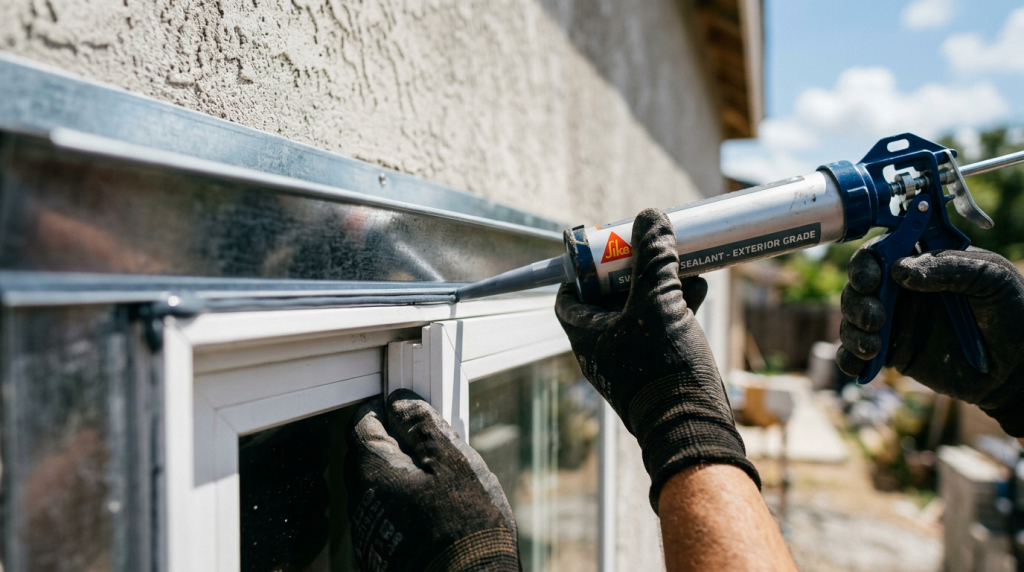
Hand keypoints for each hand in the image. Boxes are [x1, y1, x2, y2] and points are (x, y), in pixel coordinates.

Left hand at [345, 389, 519, 571]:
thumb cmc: (466, 528)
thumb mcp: (454, 463)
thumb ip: (423, 427)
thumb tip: (401, 404)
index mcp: (373, 475)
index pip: (362, 426)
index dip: (383, 411)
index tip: (405, 409)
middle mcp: (361, 505)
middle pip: (367, 458)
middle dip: (394, 445)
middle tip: (431, 446)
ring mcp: (369, 535)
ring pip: (378, 490)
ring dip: (402, 479)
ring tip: (442, 484)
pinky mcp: (381, 556)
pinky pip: (386, 518)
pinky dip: (405, 507)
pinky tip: (437, 515)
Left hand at [555, 208, 757, 511]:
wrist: (694, 427)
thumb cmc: (663, 367)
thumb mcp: (658, 303)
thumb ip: (654, 259)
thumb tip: (650, 218)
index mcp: (586, 336)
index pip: (567, 296)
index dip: (582, 268)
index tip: (604, 248)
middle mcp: (604, 348)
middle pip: (608, 298)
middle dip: (632, 270)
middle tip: (648, 247)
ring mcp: (632, 360)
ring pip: (640, 310)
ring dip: (659, 284)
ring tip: (681, 261)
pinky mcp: (660, 368)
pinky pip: (662, 327)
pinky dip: (676, 306)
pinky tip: (699, 285)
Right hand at [838, 246, 1023, 435]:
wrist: (1017, 369)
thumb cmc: (1012, 312)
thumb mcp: (991, 278)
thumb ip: (950, 267)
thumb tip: (900, 271)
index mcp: (923, 264)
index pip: (882, 251)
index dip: (868, 261)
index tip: (872, 279)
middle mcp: (902, 290)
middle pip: (858, 284)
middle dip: (857, 298)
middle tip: (875, 317)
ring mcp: (894, 321)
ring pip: (851, 317)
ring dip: (853, 329)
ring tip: (874, 346)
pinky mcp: (891, 352)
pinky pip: (855, 352)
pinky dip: (849, 358)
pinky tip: (862, 363)